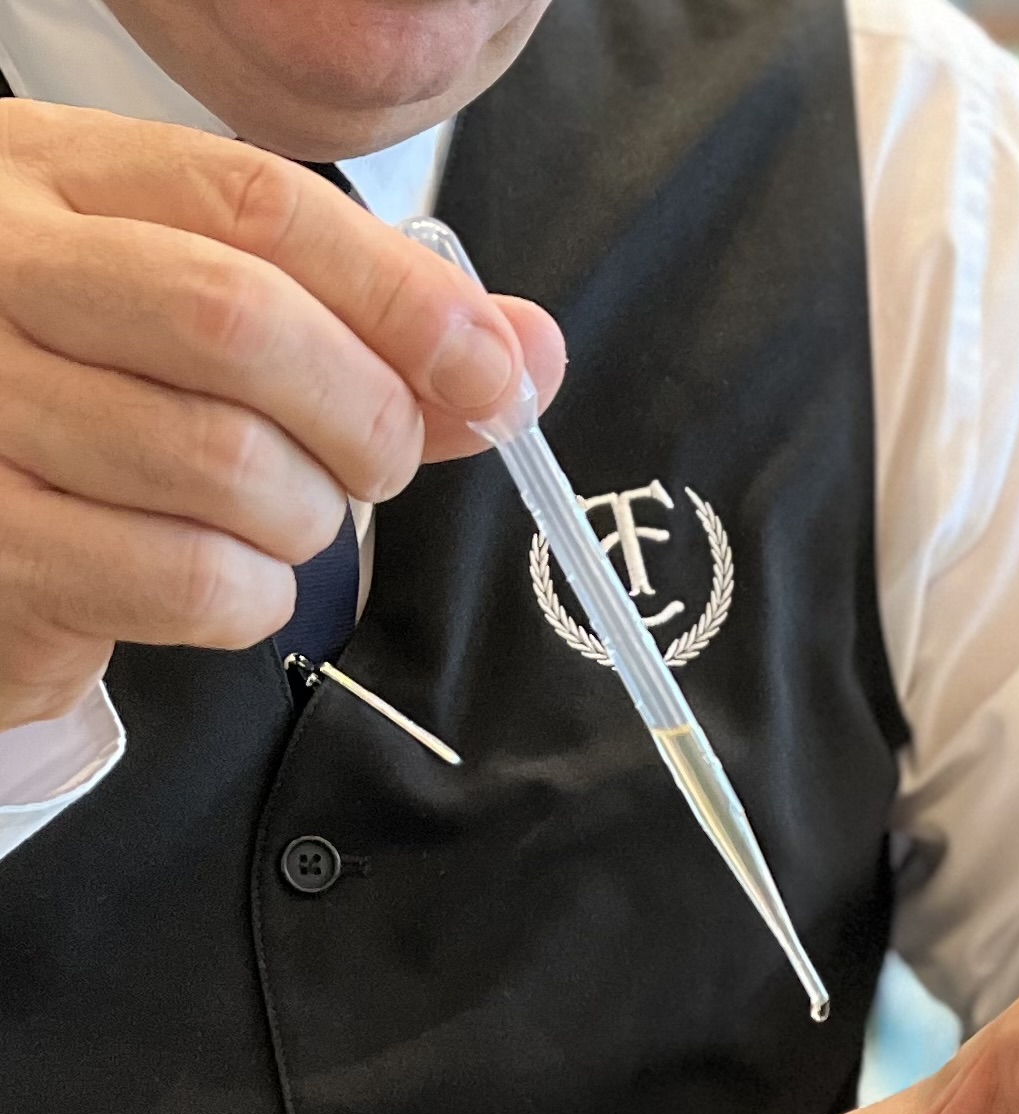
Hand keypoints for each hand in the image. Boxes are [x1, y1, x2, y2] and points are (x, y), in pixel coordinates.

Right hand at [0, 99, 566, 729]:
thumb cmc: (113, 414)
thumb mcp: (225, 335)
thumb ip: (374, 340)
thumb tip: (526, 354)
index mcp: (60, 179)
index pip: (258, 203)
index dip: (402, 297)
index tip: (491, 371)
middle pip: (240, 320)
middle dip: (364, 417)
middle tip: (377, 466)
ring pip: (225, 462)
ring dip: (307, 519)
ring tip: (281, 519)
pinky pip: (187, 578)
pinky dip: (254, 597)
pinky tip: (230, 579)